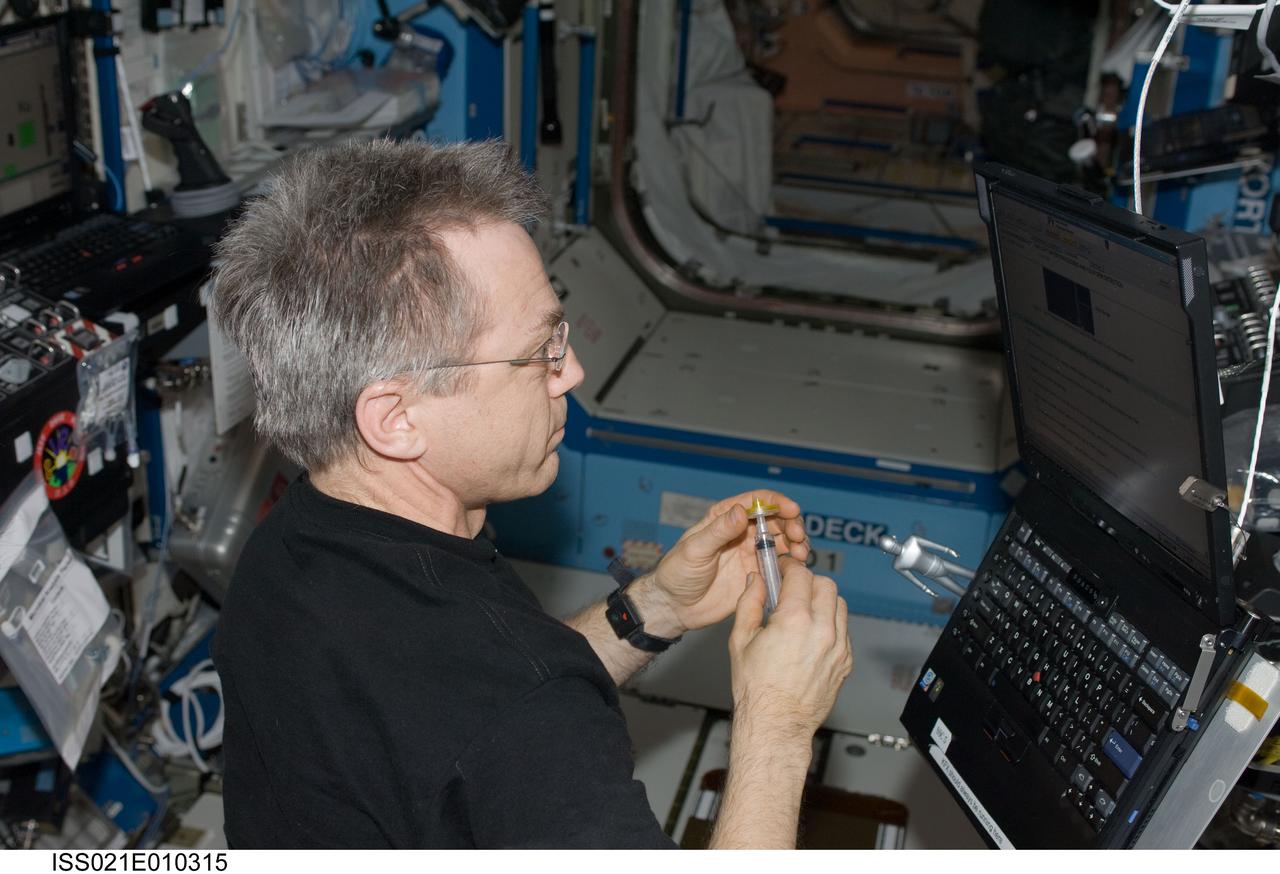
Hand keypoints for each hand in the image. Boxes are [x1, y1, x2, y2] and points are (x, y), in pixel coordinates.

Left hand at [633, 490, 809, 635]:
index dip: (777, 502)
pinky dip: (793, 565)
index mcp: (724, 518)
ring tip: (800, 554)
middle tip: (798, 537)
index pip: (756, 501)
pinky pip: (780, 566)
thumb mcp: (695, 550)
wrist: (676, 607)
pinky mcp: (757, 575)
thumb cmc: (676, 573)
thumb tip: (740, 511)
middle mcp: (741, 532)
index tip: (792, 509)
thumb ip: (718, 531)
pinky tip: (797, 569)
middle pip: (776, 520)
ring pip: (783, 542)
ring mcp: (751, 553)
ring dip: (797, 544)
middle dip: (792, 524)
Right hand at [728, 558, 852, 742]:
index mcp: (794, 620)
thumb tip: (755, 581)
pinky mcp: (845, 661)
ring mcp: (838, 646)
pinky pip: (844, 629)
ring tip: (804, 612)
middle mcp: (822, 630)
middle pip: (826, 584)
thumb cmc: (757, 688)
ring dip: (822, 601)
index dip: (789, 568)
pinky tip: (812, 635)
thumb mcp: (741, 639)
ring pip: (839, 604)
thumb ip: (749, 603)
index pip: (801, 574)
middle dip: (808, 582)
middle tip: (793, 590)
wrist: (777, 723)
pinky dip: (830, 624)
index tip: (782, 570)